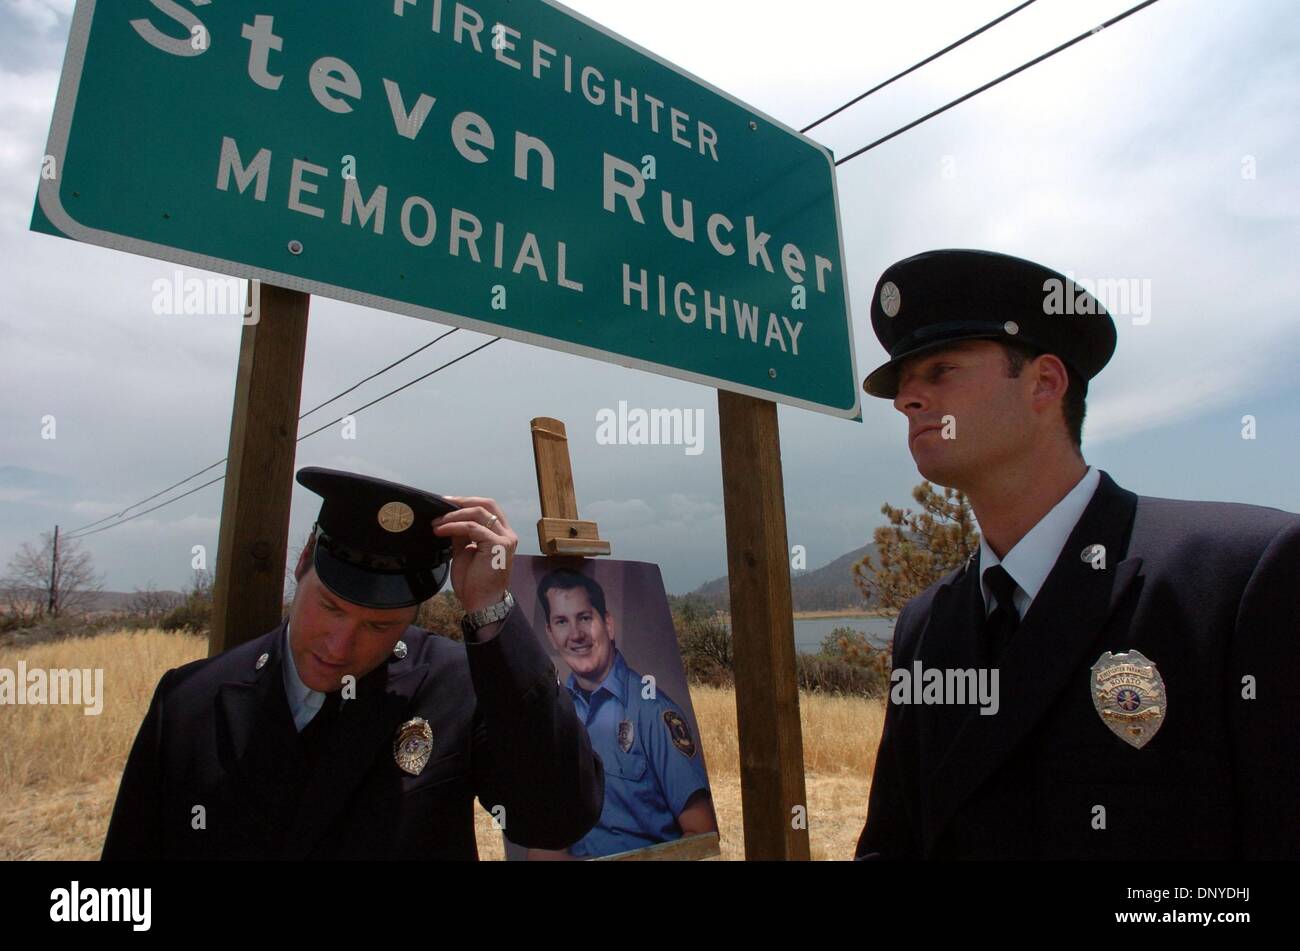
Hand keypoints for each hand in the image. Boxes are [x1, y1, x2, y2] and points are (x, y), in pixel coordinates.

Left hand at [431, 496, 516, 613]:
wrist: (482, 604)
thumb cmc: (474, 583)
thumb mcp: (464, 552)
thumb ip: (461, 535)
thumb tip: (450, 519)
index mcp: (501, 534)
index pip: (488, 508)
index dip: (467, 502)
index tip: (445, 503)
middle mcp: (507, 534)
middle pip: (487, 504)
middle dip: (462, 501)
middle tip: (442, 504)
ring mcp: (504, 539)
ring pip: (478, 513)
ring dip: (453, 515)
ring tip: (437, 522)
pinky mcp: (497, 545)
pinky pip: (472, 528)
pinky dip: (454, 526)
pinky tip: (441, 530)